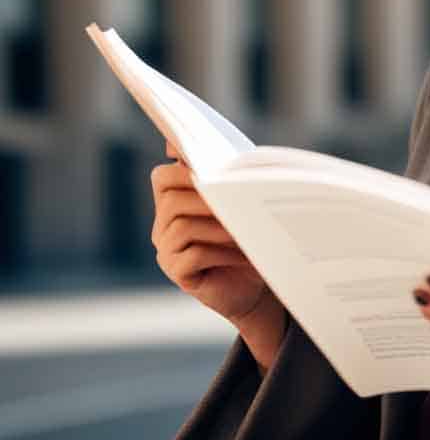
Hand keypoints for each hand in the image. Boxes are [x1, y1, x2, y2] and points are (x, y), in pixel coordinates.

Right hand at [151, 139, 285, 368]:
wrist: (256, 286)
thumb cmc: (250, 238)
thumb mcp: (242, 206)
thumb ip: (230, 181)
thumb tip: (231, 158)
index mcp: (176, 200)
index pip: (164, 175)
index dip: (177, 162)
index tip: (193, 153)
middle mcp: (163, 223)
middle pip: (168, 193)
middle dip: (201, 190)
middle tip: (231, 193)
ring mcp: (166, 249)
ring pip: (180, 224)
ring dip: (216, 223)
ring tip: (243, 227)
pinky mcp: (177, 273)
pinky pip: (191, 254)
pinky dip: (219, 250)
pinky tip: (242, 252)